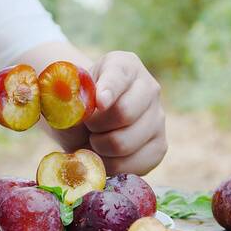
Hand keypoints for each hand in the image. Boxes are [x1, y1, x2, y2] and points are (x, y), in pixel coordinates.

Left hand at [52, 51, 166, 175]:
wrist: (90, 120)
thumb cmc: (80, 104)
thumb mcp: (71, 96)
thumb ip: (71, 103)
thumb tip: (79, 117)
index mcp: (125, 66)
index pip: (118, 77)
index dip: (108, 91)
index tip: (99, 103)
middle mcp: (149, 88)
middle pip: (124, 113)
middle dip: (95, 126)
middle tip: (87, 127)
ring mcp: (158, 118)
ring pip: (124, 143)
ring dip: (99, 147)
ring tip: (94, 140)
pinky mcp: (159, 146)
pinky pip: (132, 164)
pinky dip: (111, 165)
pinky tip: (105, 155)